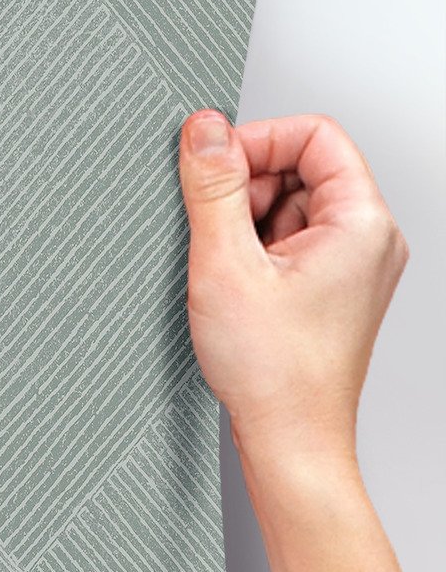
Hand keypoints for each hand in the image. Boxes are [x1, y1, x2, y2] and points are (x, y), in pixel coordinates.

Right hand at [178, 107, 408, 471]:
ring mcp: (353, 268)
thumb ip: (213, 188)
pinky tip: (234, 291)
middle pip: (302, 171)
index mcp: (361, 223)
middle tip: (213, 231)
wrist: (291, 441)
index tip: (211, 167)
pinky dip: (254, 257)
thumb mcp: (225, 265)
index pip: (314, 135)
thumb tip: (203, 129)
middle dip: (247, 189)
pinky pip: (290, 247)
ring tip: (226, 274)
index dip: (256, 141)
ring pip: (291, 210)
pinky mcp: (331, 293)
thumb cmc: (274, 373)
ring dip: (246, 227)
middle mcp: (369, 240)